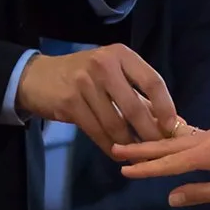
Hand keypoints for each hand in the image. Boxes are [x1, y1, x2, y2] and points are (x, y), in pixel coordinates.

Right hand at [16, 46, 177, 154]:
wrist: (37, 77)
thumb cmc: (82, 75)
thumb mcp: (111, 74)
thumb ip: (138, 94)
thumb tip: (171, 121)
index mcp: (121, 55)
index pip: (152, 81)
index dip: (166, 107)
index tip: (171, 127)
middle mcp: (104, 65)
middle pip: (135, 107)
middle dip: (149, 133)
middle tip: (158, 148)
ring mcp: (85, 83)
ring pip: (116, 124)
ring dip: (130, 144)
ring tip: (138, 154)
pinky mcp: (70, 103)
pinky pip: (97, 132)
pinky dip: (110, 147)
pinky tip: (118, 154)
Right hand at [114, 128, 209, 206]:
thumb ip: (199, 193)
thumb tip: (170, 197)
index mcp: (206, 153)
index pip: (169, 163)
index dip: (146, 168)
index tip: (124, 171)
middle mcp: (203, 140)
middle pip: (166, 146)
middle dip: (140, 149)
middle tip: (114, 150)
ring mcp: (208, 136)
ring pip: (173, 141)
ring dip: (151, 145)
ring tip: (130, 147)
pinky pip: (182, 138)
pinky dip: (166, 142)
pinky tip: (157, 143)